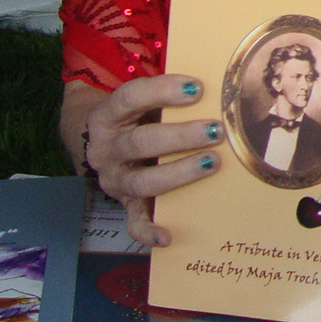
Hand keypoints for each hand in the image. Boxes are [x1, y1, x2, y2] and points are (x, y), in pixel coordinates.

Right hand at [82, 76, 223, 247]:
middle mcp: (106, 149)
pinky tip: (168, 236)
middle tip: (216, 130)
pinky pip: (134, 222)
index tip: (197, 88)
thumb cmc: (136, 115)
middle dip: (181, 136)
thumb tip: (218, 85)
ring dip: (179, 173)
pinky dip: (149, 231)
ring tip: (212, 162)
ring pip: (143, 181)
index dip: (162, 91)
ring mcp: (114, 180)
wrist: (102, 142)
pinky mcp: (125, 204)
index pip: (130, 98)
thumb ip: (169, 96)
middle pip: (141, 142)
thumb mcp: (142, 100)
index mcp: (107, 116)